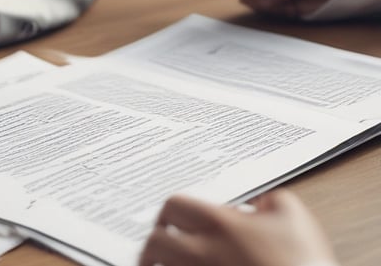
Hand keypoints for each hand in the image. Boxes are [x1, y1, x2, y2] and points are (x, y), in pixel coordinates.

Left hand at [139, 189, 337, 265]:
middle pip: (154, 242)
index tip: (170, 220)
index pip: (174, 206)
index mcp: (221, 225)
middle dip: (152, 243)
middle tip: (157, 248)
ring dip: (158, 265)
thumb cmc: (305, 264)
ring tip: (162, 265)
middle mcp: (204, 253)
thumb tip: (258, 202)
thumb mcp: (295, 217)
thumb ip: (271, 199)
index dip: (169, 211)